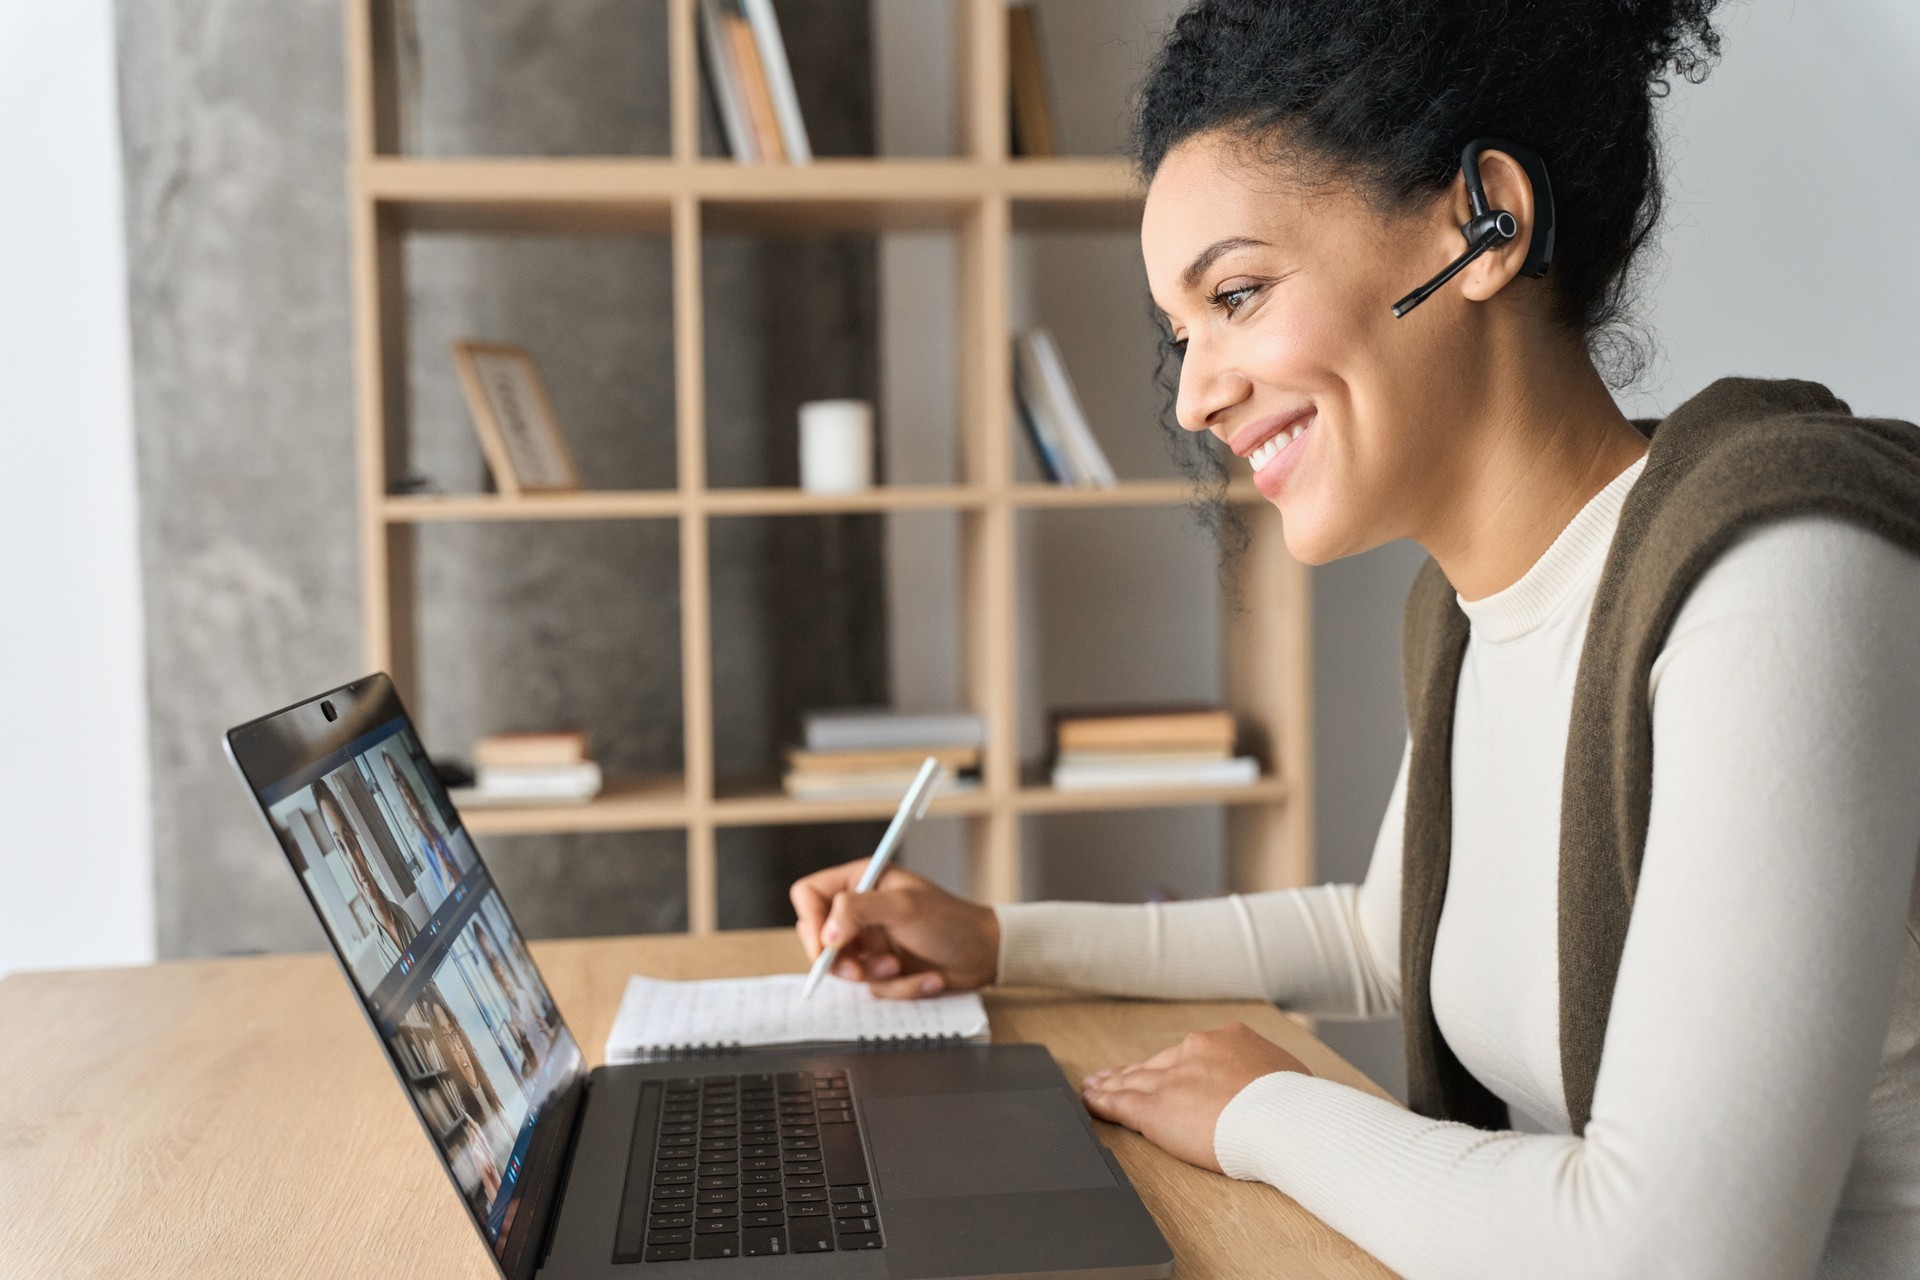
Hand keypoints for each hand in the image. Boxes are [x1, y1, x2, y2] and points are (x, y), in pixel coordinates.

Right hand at [789, 860, 1000, 998]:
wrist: (985, 954)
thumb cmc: (951, 921)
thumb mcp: (904, 907)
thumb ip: (859, 910)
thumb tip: (826, 932)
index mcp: (861, 881)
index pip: (810, 895)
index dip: (810, 920)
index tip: (824, 946)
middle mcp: (860, 910)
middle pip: (818, 938)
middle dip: (840, 960)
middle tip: (858, 971)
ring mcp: (870, 941)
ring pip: (844, 969)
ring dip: (875, 975)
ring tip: (900, 968)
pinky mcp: (883, 968)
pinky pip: (872, 987)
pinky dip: (898, 988)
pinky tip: (925, 977)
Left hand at [1079, 1021, 1311, 1171]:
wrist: (1283, 1118)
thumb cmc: (1295, 1104)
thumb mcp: (1284, 1073)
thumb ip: (1262, 1072)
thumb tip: (1268, 1082)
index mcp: (1226, 1039)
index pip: (1187, 1054)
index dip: (1168, 1064)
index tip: (1157, 1069)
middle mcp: (1193, 1051)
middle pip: (1155, 1064)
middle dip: (1132, 1072)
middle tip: (1109, 1076)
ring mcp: (1171, 1078)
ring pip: (1133, 1081)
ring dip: (1110, 1085)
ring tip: (1093, 1087)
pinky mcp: (1155, 1108)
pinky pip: (1120, 1103)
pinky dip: (1102, 1102)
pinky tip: (1091, 1101)